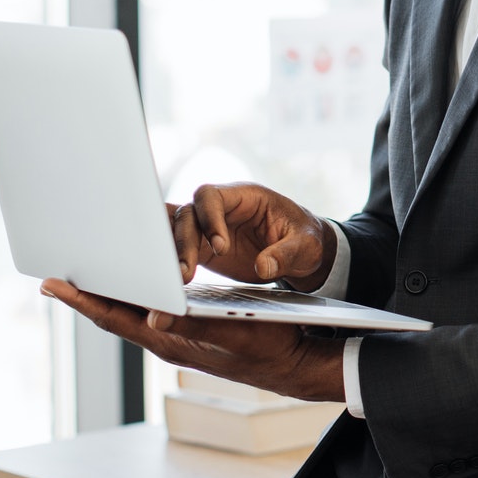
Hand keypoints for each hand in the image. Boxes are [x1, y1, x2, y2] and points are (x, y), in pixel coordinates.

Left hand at [40, 279, 345, 403]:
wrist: (298, 364)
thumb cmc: (272, 346)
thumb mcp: (236, 331)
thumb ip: (195, 324)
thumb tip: (154, 316)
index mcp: (171, 341)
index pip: (113, 318)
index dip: (81, 300)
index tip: (51, 283)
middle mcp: (168, 340)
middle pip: (115, 313)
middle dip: (85, 292)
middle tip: (55, 272)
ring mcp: (179, 337)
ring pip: (131, 312)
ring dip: (107, 291)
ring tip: (83, 272)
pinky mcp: (192, 331)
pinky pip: (151, 310)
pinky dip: (135, 292)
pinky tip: (134, 280)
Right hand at [170, 182, 335, 292]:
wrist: (300, 252)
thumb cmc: (304, 238)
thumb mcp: (305, 245)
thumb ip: (286, 253)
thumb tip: (264, 267)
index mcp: (245, 197)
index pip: (211, 196)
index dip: (209, 217)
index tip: (220, 247)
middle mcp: (222, 209)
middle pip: (188, 214)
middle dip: (184, 241)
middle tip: (187, 272)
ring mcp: (209, 229)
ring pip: (178, 231)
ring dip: (173, 253)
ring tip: (178, 280)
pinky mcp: (205, 251)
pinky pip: (181, 251)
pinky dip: (173, 262)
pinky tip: (171, 281)